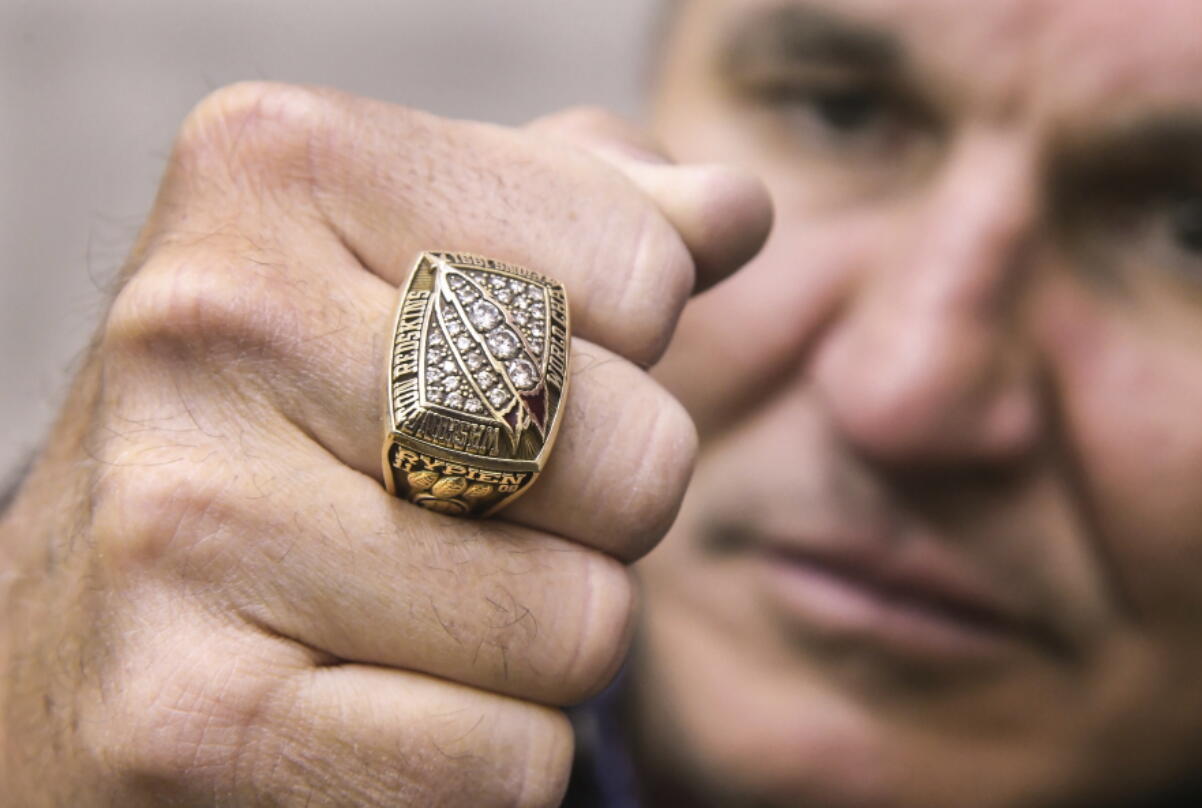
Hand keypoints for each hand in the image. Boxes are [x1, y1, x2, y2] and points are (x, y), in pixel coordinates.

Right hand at [0, 84, 769, 805]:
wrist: (83, 618)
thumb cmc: (295, 420)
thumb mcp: (421, 265)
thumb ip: (584, 216)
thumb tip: (736, 210)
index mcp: (275, 168)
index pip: (646, 273)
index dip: (624, 353)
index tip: (507, 372)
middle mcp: (207, 323)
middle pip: (635, 453)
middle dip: (599, 510)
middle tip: (465, 507)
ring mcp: (181, 528)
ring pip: (582, 627)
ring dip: (539, 640)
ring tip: (405, 606)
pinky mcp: (187, 724)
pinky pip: (508, 764)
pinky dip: (485, 754)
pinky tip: (367, 701)